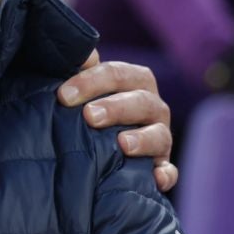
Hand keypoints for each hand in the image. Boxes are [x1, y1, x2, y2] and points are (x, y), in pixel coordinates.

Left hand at [59, 52, 177, 192]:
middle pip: (142, 102)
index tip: (63, 96)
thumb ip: (80, 72)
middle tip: (89, 116)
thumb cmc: (85, 108)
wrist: (94, 146)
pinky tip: (156, 179)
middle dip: (116, 107)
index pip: (117, 74)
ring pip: (160, 135)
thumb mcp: (80, 90)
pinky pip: (169, 172)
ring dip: (143, 139)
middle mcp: (152, 107)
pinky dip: (165, 175)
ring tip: (122, 144)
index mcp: (134, 81)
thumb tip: (84, 55)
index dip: (91, 82)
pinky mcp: (162, 167)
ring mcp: (160, 137)